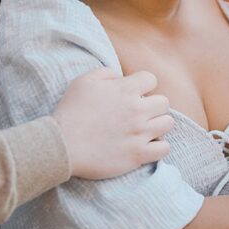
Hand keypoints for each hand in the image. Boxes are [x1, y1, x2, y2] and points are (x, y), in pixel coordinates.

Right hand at [51, 68, 173, 179]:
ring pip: (168, 123)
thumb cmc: (70, 112)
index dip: (142, 86)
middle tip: (138, 114)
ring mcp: (139, 133)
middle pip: (163, 102)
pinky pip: (164, 148)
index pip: (151, 79)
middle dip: (152, 106)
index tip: (132, 95)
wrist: (61, 145)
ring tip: (144, 129)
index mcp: (125, 89)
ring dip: (158, 125)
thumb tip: (121, 77)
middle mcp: (137, 109)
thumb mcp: (83, 81)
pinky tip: (146, 146)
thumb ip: (106, 73)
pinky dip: (158, 147)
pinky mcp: (138, 154)